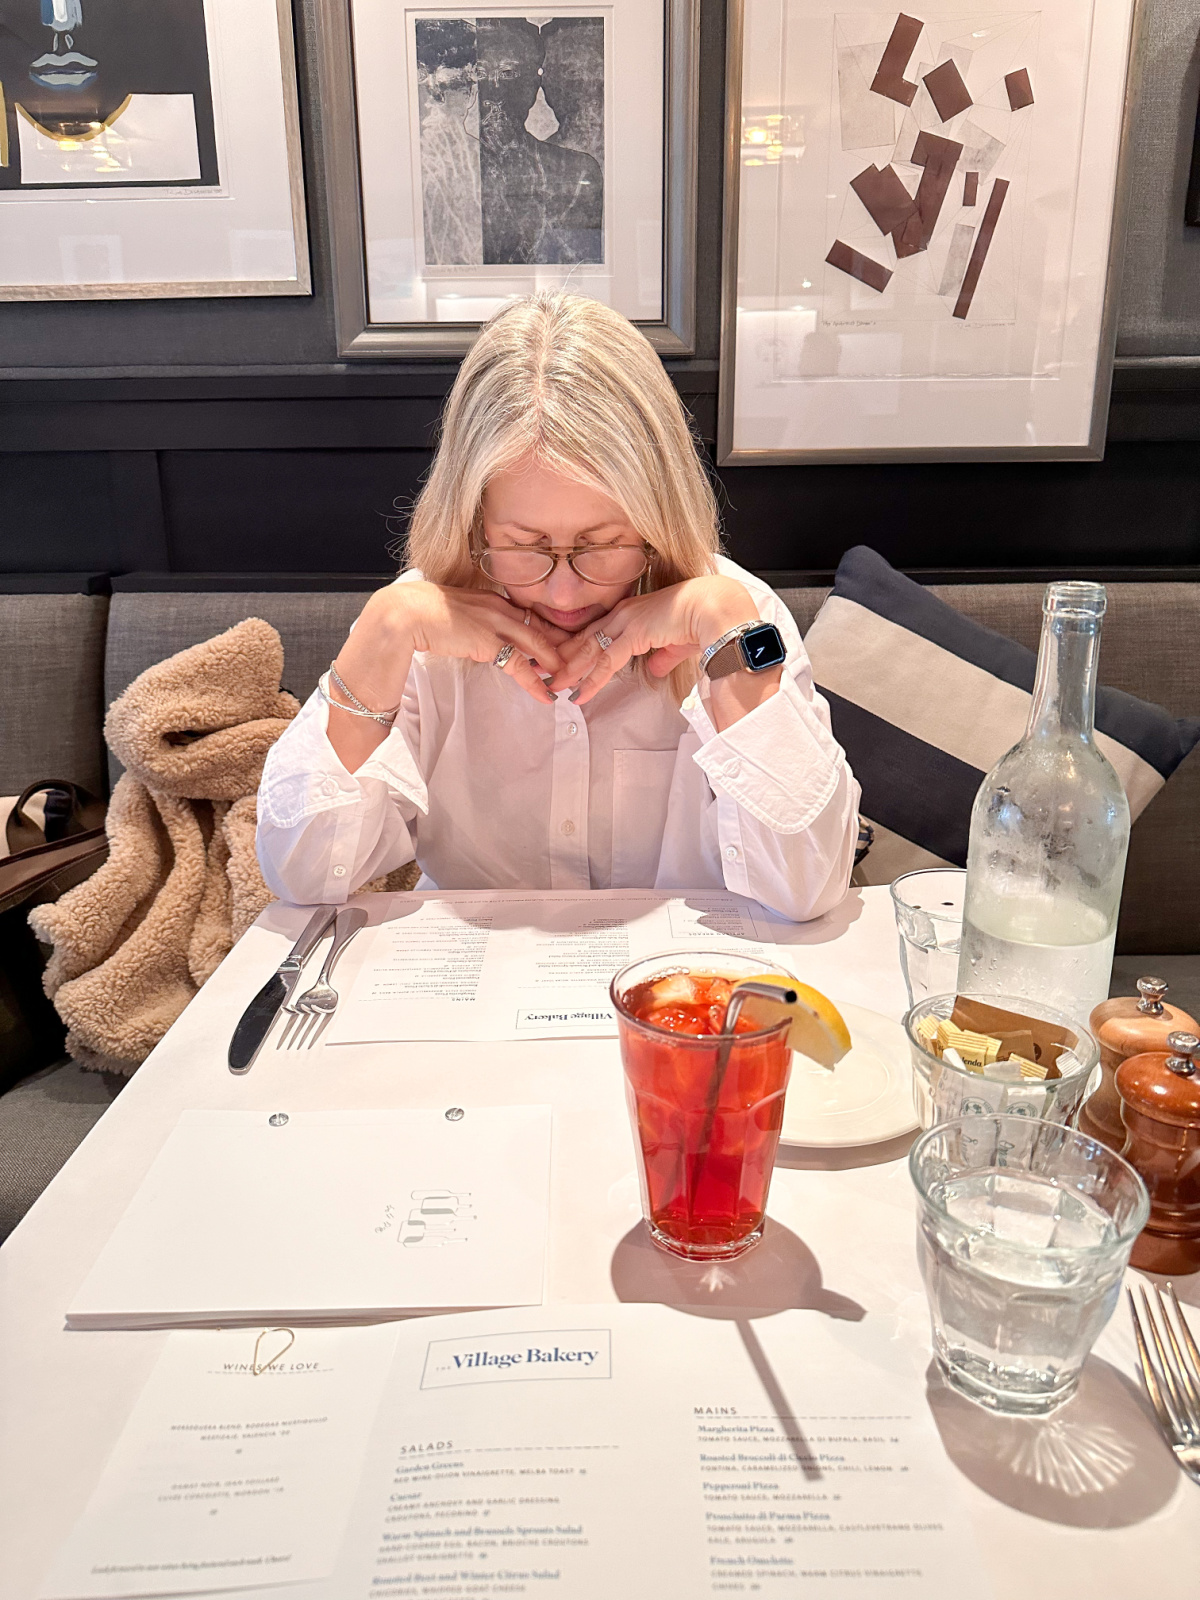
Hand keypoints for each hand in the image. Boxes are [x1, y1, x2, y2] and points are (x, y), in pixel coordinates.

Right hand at [338, 581, 569, 709]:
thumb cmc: (422, 614)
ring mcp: (497, 623)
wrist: (407, 613)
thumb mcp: (456, 613)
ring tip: (568, 682)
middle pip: (542, 627)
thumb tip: (475, 636)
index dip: (548, 632)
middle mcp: (500, 608)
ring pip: (538, 645)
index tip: (562, 645)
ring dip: (555, 665)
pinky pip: (521, 665)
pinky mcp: (490, 642)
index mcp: (493, 599)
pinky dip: (536, 682)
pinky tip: (546, 695)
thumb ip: (473, 622)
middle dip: (562, 647)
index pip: (530, 615)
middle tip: (577, 664)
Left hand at [547, 576, 760, 705]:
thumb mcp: (675, 642)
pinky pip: (606, 661)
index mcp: (630, 613)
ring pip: (589, 651)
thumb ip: (662, 656)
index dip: (575, 648)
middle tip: (542, 673)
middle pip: (583, 640)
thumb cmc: (701, 620)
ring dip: (570, 672)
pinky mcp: (634, 633)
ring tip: (552, 688)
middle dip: (562, 658)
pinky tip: (579, 694)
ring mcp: (626, 623)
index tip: (559, 662)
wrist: (715, 608)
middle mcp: (622, 615)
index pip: (594, 633)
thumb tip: (655, 669)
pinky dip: (591, 679)